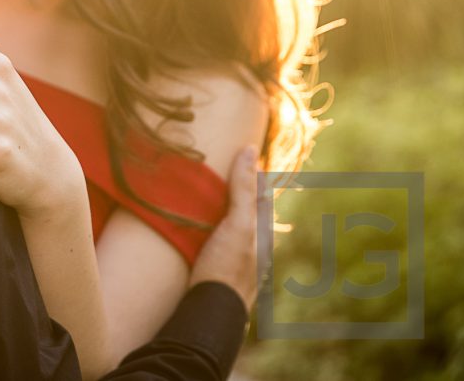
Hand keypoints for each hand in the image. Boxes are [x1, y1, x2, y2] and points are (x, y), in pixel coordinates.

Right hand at [188, 145, 263, 311]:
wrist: (211, 312)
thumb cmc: (226, 266)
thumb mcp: (237, 223)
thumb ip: (244, 189)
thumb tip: (250, 150)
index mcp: (263, 235)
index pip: (261, 197)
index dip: (253, 176)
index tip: (241, 155)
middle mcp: (255, 250)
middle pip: (249, 215)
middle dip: (239, 198)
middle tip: (221, 175)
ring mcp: (239, 265)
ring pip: (235, 233)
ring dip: (224, 218)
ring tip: (205, 202)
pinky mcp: (220, 275)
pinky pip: (221, 248)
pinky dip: (214, 236)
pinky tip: (200, 236)